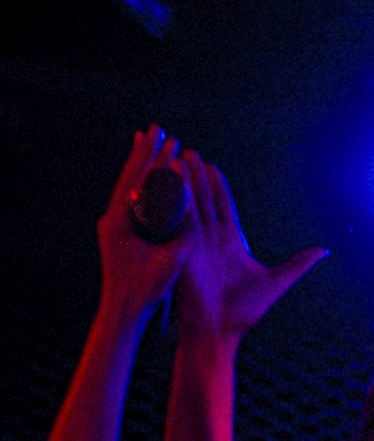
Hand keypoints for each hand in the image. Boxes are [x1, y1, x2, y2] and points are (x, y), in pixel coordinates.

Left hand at [96, 128, 188, 323]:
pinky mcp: (122, 232)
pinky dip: (146, 183)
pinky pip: (135, 200)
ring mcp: (116, 225)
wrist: (123, 310)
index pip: (135, 180)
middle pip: (130, 177)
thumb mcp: (170, 263)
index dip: (150, 157)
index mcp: (119, 222)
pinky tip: (157, 176)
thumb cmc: (144, 290)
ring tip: (157, 145)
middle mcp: (113, 219)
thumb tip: (193, 214)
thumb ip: (182, 238)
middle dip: (146, 153)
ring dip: (146, 165)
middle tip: (157, 130)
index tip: (162, 138)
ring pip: (132, 187)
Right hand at [171, 151, 325, 347]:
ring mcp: (195, 243)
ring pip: (189, 204)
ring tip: (176, 158)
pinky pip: (180, 219)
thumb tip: (325, 251)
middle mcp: (211, 239)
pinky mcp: (184, 250)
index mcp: (232, 242)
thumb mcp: (278, 281)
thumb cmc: (245, 311)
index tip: (212, 166)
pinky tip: (170, 180)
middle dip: (196, 176)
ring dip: (183, 181)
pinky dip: (175, 199)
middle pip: (203, 199)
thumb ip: (299, 263)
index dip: (218, 186)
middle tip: (188, 152)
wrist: (220, 330)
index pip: (224, 206)